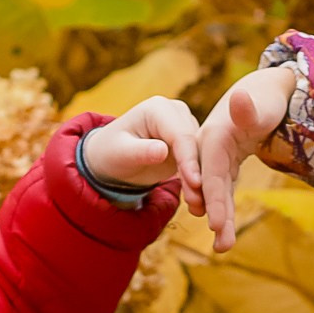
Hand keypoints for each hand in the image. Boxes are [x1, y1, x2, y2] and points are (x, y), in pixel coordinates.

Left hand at [80, 95, 202, 197]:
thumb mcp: (121, 154)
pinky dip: (198, 179)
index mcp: (158, 108)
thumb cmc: (111, 152)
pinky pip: (199, 162)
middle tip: (200, 201)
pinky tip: (198, 199)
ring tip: (199, 203)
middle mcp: (176, 112)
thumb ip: (141, 151)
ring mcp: (185, 126)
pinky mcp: (189, 143)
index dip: (189, 159)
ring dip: (201, 178)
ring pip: (202, 153)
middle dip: (198, 172)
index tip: (195, 182)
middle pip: (195, 143)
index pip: (180, 134)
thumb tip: (163, 151)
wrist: (112, 157)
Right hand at [197, 65, 299, 251]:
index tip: (215, 224)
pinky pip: (224, 192)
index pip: (213, 174)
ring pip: (218, 194)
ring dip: (221, 220)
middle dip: (216, 217)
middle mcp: (209, 150)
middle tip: (222, 247)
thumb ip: (247, 108)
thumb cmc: (267, 97)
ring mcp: (217, 159)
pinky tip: (226, 231)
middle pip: (211, 189)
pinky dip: (225, 210)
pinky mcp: (226, 166)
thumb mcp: (260, 102)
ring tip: (224, 247)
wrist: (264, 90)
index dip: (213, 199)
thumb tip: (239, 99)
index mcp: (213, 137)